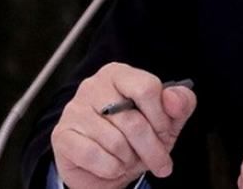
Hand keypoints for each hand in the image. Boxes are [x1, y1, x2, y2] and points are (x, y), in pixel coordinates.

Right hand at [50, 62, 197, 188]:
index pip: (147, 88)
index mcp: (120, 74)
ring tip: (129, 159)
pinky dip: (111, 168)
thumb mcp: (168, 120)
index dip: (161, 118)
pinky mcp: (62, 135)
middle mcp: (94, 86)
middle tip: (158, 161)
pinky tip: (112, 165)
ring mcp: (74, 109)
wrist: (108, 167)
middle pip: (133, 120)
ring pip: (115, 141)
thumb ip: (180, 103)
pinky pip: (94, 155)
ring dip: (130, 159)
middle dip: (152, 148)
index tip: (164, 132)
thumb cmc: (137, 138)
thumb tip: (173, 98)